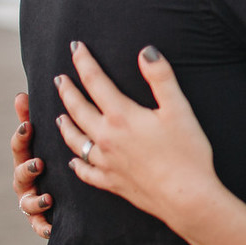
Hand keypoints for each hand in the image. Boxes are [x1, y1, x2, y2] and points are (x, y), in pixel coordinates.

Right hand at [12, 92, 51, 238]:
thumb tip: (19, 94)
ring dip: (35, 201)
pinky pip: (39, 226)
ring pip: (27, 203)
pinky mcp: (41, 220)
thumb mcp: (44, 141)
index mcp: (26, 157)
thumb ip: (30, 120)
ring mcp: (31, 200)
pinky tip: (51, 226)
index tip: (28, 126)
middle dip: (27, 170)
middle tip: (38, 163)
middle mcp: (25, 181)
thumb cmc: (51, 160)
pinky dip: (43, 226)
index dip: (21, 136)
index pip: (18, 146)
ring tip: (48, 198)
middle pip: (20, 175)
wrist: (68, 196)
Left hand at [54, 43, 223, 231]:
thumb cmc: (187, 152)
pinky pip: (85, 172)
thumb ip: (161, 78)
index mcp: (121, 116)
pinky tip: (73, 162)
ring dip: (65, 124)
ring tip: (58, 115)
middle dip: (67, 91)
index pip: (95, 82)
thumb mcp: (179, 109)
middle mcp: (106, 138)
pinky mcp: (111, 182)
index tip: (75, 47)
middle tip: (59, 78)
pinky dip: (76, 164)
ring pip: (75, 140)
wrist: (185, 197)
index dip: (84, 62)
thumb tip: (146, 51)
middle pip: (77, 109)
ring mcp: (105, 162)